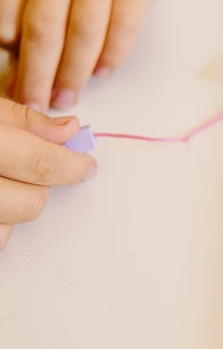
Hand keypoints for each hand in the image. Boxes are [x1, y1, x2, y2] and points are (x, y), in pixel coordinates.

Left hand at [0, 0, 160, 109]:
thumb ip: (20, 20)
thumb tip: (14, 77)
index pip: (6, 9)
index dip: (5, 48)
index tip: (7, 82)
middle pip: (45, 25)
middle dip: (38, 73)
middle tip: (36, 105)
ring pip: (85, 29)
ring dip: (74, 71)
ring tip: (67, 98)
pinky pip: (124, 25)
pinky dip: (112, 55)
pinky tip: (101, 74)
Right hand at [0, 99, 96, 250]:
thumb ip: (22, 120)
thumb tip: (70, 130)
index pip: (40, 163)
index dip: (71, 165)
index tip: (87, 166)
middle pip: (31, 202)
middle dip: (40, 186)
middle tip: (30, 169)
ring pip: (10, 228)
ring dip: (13, 207)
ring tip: (2, 182)